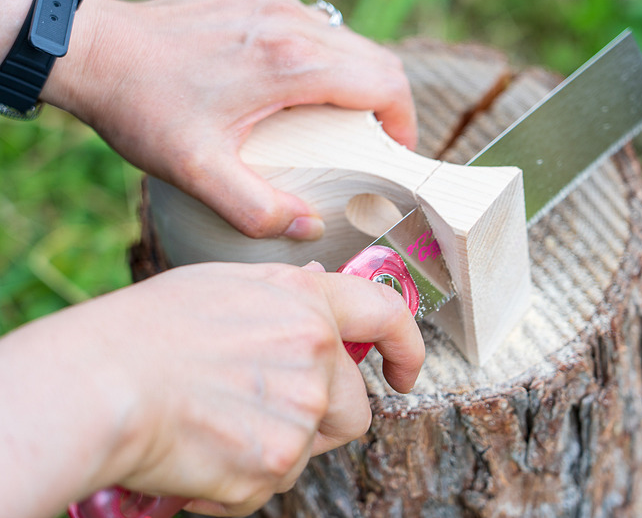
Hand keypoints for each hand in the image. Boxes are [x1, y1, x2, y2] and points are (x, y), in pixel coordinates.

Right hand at [0, 262, 423, 516]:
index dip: (407, 348)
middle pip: (354, 411)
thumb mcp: (226, 285)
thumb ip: (285, 297)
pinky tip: (199, 454)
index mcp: (307, 303)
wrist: (101, 383)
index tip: (404, 373)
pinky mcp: (274, 464)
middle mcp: (318, 353)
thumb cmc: (148, 329)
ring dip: (272, 452)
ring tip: (213, 428)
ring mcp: (301, 411)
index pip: (388, 317)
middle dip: (323, 423)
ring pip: (307, 452)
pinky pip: (269, 487)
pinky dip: (238, 483)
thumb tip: (318, 298)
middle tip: (267, 420)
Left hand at [41, 0, 417, 239]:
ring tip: (335, 122)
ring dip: (355, 81)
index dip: (403, 122)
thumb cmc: (142, 109)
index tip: (392, 152)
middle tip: (371, 144)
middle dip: (388, 104)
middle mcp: (290, 23)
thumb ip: (257, 209)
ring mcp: (272, 3)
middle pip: (375, 59)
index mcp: (290, 64)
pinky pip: (313, 27)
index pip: (385, 83)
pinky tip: (295, 89)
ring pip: (347, 41)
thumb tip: (308, 226)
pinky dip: (323, 60)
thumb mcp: (197, 173)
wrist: (93, 51)